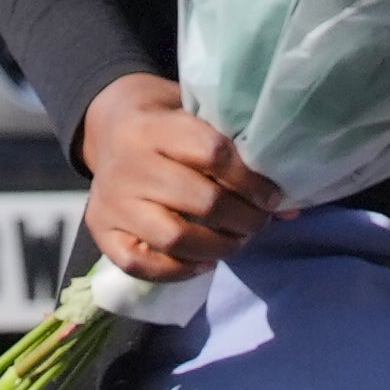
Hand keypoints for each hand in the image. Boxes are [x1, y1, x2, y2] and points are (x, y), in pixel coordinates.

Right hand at [78, 74, 283, 283]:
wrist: (107, 128)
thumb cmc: (167, 123)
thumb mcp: (197, 119)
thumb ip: (237, 154)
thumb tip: (289, 208)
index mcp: (152, 127)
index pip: (213, 154)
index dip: (251, 181)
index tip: (272, 196)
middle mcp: (127, 165)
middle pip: (201, 201)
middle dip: (243, 219)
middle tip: (260, 222)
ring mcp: (111, 201)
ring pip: (174, 238)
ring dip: (219, 247)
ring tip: (237, 242)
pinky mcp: (99, 229)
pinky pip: (140, 264)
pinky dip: (179, 271)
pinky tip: (204, 261)